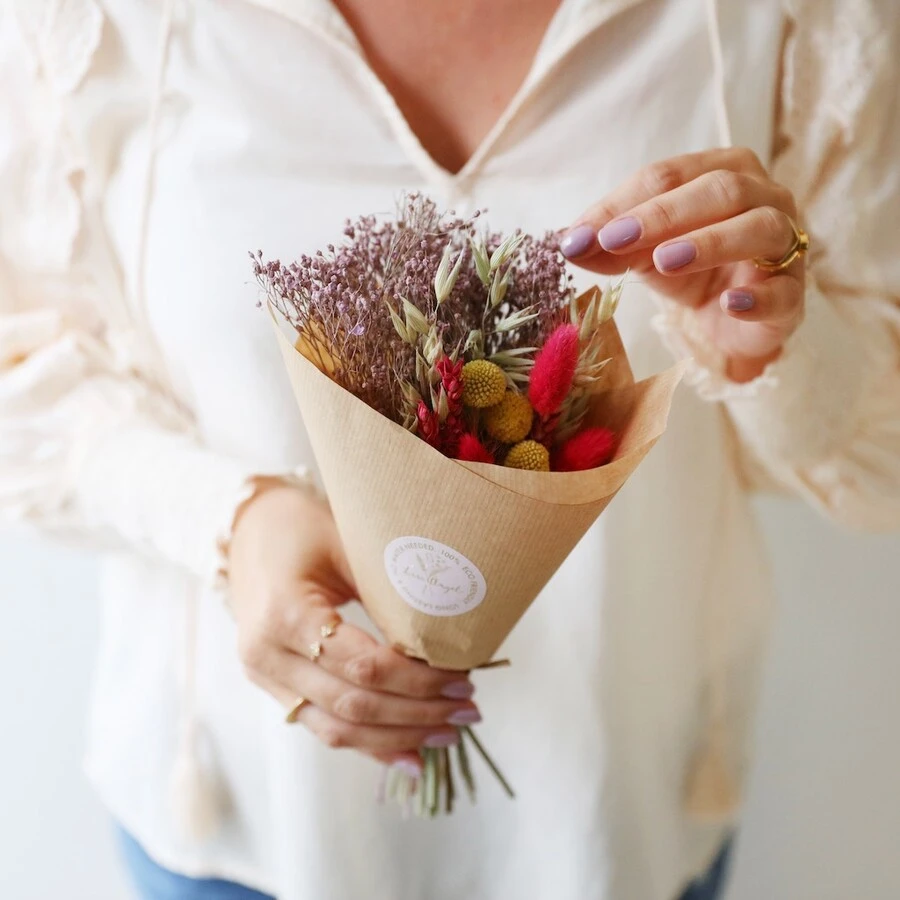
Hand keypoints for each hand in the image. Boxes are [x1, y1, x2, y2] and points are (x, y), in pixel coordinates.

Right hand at [228, 481, 477, 772]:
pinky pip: (323, 727)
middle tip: (468, 710)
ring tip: (448, 732)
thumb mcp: (347, 546)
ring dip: (398, 737)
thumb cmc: (302, 529)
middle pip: (352, 704)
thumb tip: (445, 639)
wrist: (248, 531)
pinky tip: (409, 755)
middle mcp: (267, 655)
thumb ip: (386, 594)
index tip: (462, 679)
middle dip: (416, 714)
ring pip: (337, 728)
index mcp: (286, 614)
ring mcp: (265, 677)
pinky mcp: (273, 688)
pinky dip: (369, 745)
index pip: (363, 666)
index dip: (417, 681)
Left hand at [560, 147, 804, 381]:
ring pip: (758, 228)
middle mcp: (763, 196)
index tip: (581, 234)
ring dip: (710, 242)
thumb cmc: (691, 270)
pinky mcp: (794, 292)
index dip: (623, 203)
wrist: (730, 320)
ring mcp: (786, 242)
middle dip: (663, 214)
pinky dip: (759, 296)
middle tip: (615, 240)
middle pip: (719, 190)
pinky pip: (784, 289)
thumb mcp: (642, 253)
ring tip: (666, 261)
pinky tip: (731, 303)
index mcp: (722, 171)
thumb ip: (608, 246)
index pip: (668, 176)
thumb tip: (569, 241)